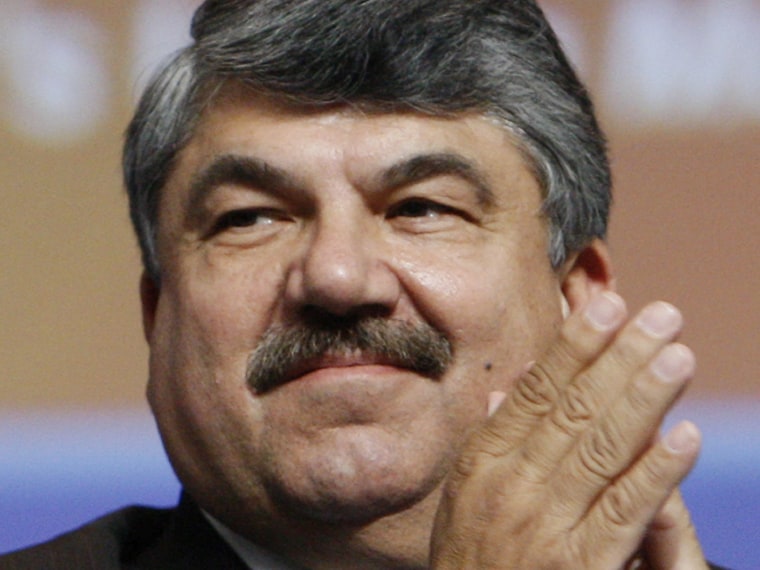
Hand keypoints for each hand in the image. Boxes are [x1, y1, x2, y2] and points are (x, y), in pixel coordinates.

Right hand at [430, 292, 708, 568]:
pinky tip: (685, 437)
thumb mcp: (463, 497)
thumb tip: (503, 388)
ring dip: (644, 399)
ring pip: (601, 449)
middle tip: (661, 316)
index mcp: (484, 461)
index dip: (575, 346)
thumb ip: (490, 440)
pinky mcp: (577, 568)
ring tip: (678, 357)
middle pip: (574, 409)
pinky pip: (621, 512)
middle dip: (621, 357)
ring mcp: (544, 526)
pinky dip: (655, 473)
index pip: (536, 391)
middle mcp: (511, 484)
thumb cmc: (471, 558)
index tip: (608, 306)